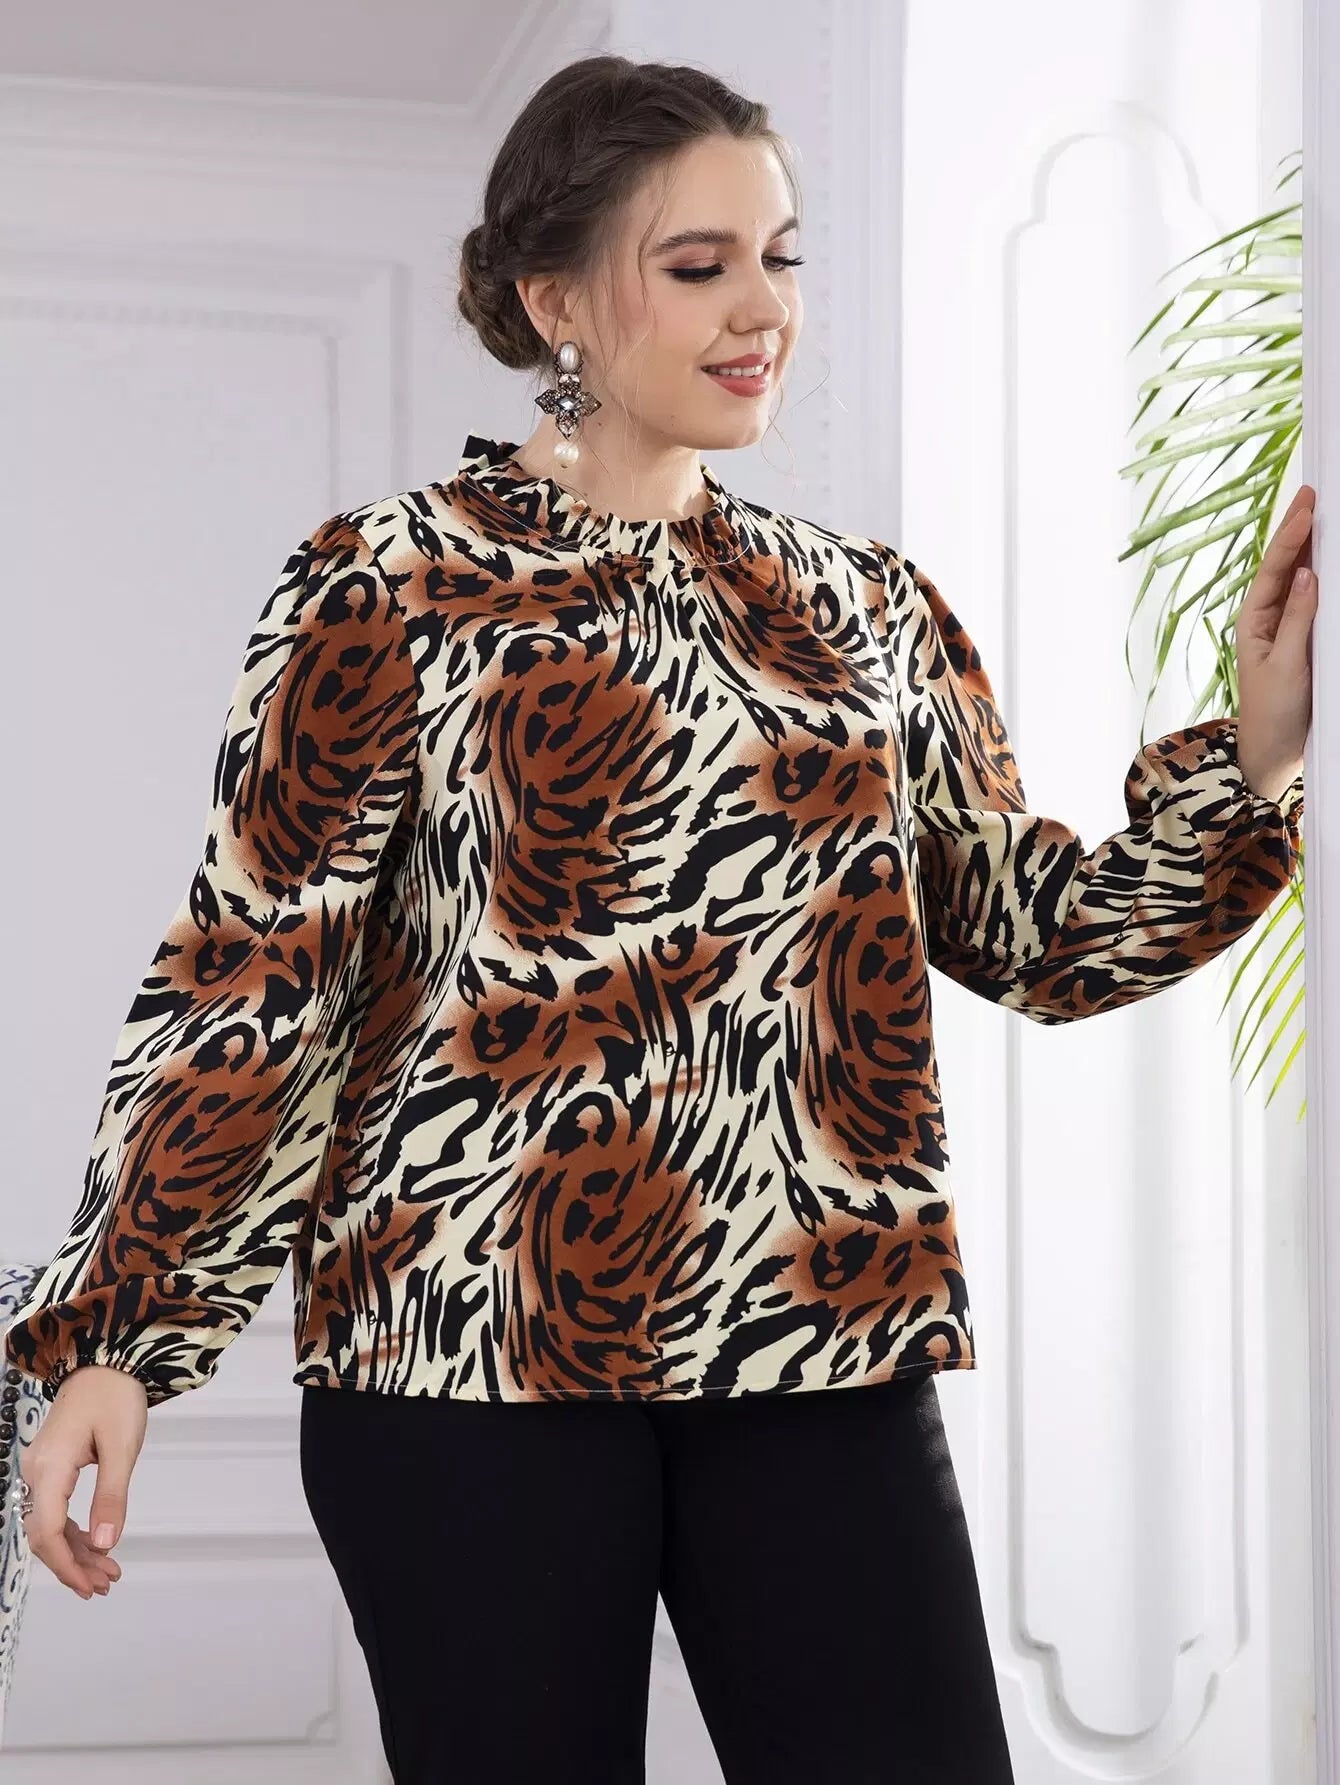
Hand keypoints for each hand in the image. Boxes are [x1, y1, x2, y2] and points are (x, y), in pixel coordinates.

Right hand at [18, 1364, 146, 1598]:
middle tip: (104, 1586)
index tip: (89, 1587)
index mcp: (49, 1469)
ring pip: (51, 1524)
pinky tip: (96, 1545)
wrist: (105, 1361)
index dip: (66, 1564)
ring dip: (77, 1550)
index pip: (47, 1531)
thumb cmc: (115, 1398)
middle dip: (73, 1563)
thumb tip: (104, 1543)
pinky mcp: (53, 1467)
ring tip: (108, 1573)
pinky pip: (56, 1508)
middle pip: (44, 1533)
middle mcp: (36, 1473)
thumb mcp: (121, 1448)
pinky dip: (75, 1530)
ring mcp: (42, 1470)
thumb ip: (111, 1496)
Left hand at [1235, 483, 1316, 801]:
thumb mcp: (1287, 665)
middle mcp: (1268, 619)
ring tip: (1320, 513)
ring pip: (1300, 579)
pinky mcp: (1303, 641)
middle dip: (1299, 530)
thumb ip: (1299, 619)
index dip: (1291, 535)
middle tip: (1312, 492)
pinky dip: (1322, 579)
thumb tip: (1310, 573)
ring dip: (1311, 548)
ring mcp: (1286, 628)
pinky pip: (1314, 602)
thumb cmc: (1274, 713)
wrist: (1273, 752)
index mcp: (1255, 622)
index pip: (1276, 569)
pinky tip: (1327, 561)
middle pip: (1286, 566)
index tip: (1306, 504)